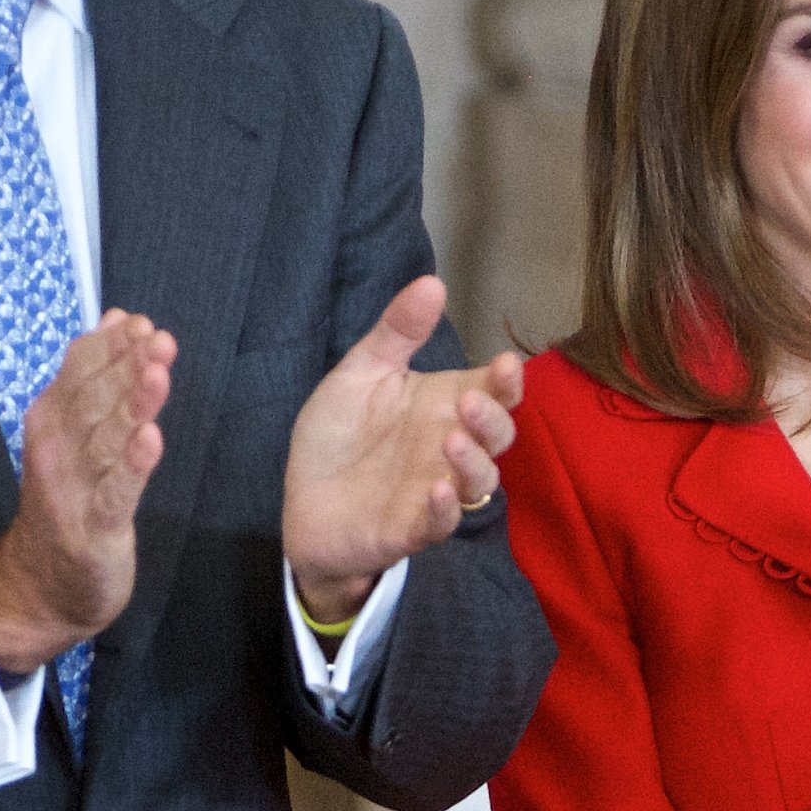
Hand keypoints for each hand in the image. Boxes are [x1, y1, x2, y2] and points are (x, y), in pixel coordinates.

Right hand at [0, 311, 176, 673]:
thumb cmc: (68, 498)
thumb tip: (116, 317)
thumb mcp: (72, 431)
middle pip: (93, 400)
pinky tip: (151, 439)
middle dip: (126, 367)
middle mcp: (56, 450)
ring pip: (106, 440)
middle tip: (158, 338)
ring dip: (133, 405)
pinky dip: (133, 465)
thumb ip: (93, 375)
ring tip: (157, 373)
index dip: (110, 346)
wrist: (42, 584)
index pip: (78, 371)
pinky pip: (117, 492)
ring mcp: (74, 489)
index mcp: (50, 420)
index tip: (139, 322)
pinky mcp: (97, 528)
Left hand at [282, 275, 521, 623]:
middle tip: (471, 401)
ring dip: (473, 463)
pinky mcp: (411, 528)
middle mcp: (448, 448)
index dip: (508, 381)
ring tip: (452, 441)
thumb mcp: (361, 373)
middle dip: (494, 419)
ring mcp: (434, 490)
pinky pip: (441, 524)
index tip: (505, 364)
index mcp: (442, 406)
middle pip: (497, 436)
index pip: (493, 391)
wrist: (303, 501)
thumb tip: (432, 282)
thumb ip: (396, 333)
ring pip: (479, 482)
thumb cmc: (338, 436)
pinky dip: (444, 510)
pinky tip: (435, 491)